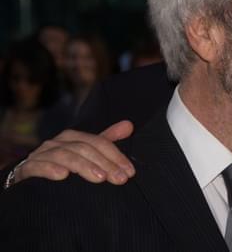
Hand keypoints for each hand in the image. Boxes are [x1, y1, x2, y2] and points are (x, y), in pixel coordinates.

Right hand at [13, 121, 134, 185]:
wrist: (27, 181)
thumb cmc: (61, 166)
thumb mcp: (85, 153)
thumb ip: (106, 140)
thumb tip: (129, 125)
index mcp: (72, 137)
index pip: (98, 142)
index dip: (116, 156)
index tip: (130, 172)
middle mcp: (56, 143)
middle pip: (84, 149)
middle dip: (105, 164)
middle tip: (120, 179)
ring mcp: (40, 155)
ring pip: (64, 155)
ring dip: (83, 166)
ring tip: (99, 178)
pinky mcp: (25, 169)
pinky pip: (36, 166)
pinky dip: (49, 169)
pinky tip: (62, 176)